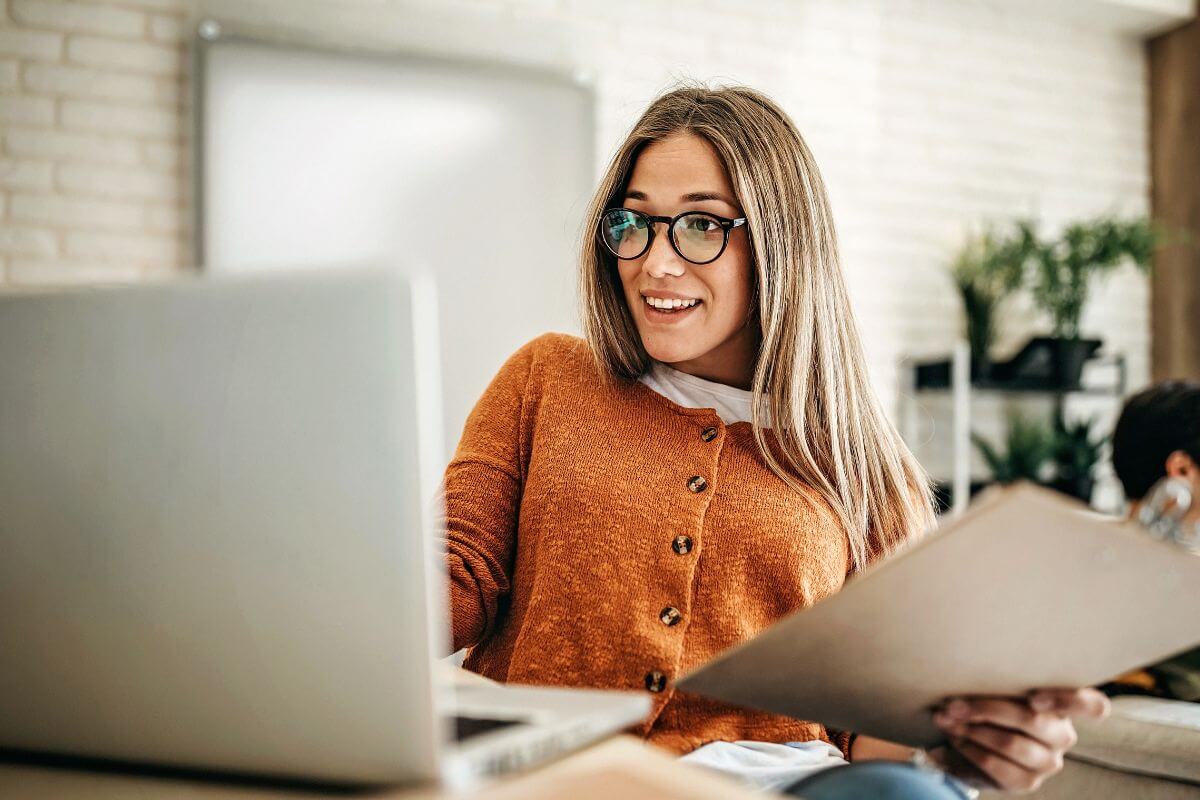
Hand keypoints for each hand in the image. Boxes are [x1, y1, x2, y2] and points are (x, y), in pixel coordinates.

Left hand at [927, 688, 1109, 792]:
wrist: (974, 745)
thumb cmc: (990, 704)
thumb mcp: (996, 687)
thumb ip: (995, 677)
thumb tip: (966, 662)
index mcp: (1063, 705)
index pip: (1092, 706)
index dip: (1068, 701)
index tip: (1033, 697)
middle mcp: (1062, 735)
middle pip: (1032, 719)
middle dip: (986, 708)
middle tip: (952, 703)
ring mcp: (1048, 762)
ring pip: (1011, 743)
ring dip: (971, 730)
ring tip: (945, 719)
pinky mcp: (1027, 781)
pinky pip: (996, 765)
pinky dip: (969, 749)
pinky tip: (953, 739)